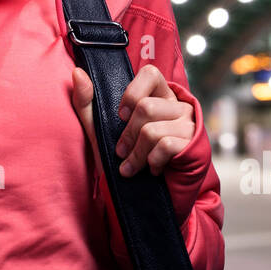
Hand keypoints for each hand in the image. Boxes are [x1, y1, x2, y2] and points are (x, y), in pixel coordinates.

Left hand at [71, 63, 195, 177]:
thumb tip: (77, 72)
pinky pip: (166, 146)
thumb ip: (87, 102)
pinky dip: (151, 162)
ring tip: (133, 166)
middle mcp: (178, 106)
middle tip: (122, 152)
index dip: (132, 93)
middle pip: (146, 107)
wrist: (148, 197)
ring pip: (153, 130)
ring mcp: (189, 125)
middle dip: (127, 136)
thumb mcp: (99, 130)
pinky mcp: (194, 146)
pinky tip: (152, 169)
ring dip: (136, 154)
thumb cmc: (125, 158)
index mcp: (159, 96)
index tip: (121, 116)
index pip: (150, 73)